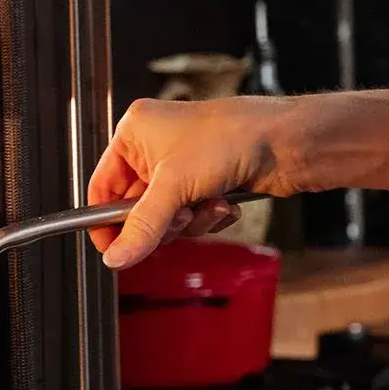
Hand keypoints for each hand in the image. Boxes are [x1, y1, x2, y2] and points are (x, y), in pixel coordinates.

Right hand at [87, 96, 301, 268]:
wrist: (285, 141)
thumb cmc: (231, 136)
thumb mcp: (175, 186)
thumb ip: (142, 227)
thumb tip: (116, 256)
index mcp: (135, 133)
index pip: (102, 187)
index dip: (107, 222)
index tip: (115, 250)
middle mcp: (154, 148)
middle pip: (136, 208)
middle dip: (161, 221)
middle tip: (177, 217)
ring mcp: (182, 166)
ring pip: (167, 217)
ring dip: (190, 220)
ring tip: (208, 204)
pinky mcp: (206, 181)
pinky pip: (192, 216)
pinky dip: (208, 217)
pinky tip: (224, 202)